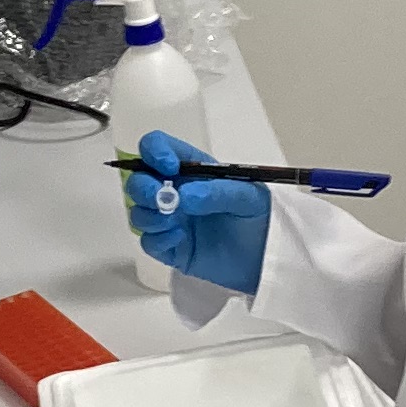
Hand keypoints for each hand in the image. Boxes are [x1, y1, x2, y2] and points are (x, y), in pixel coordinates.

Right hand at [124, 129, 269, 293]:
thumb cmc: (260, 218)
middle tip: (161, 199)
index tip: (168, 167)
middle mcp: (176, 191)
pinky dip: (157, 239)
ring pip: (138, 212)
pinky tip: (179, 240)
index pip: (159, 147)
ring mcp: (170, 220)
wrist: (267, 258)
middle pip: (139, 180)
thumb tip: (183, 196)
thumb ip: (217, 192)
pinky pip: (148, 241)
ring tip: (176, 223)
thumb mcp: (248, 196)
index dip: (155, 151)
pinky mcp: (170, 248)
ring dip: (149, 215)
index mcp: (192, 169)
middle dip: (143, 187)